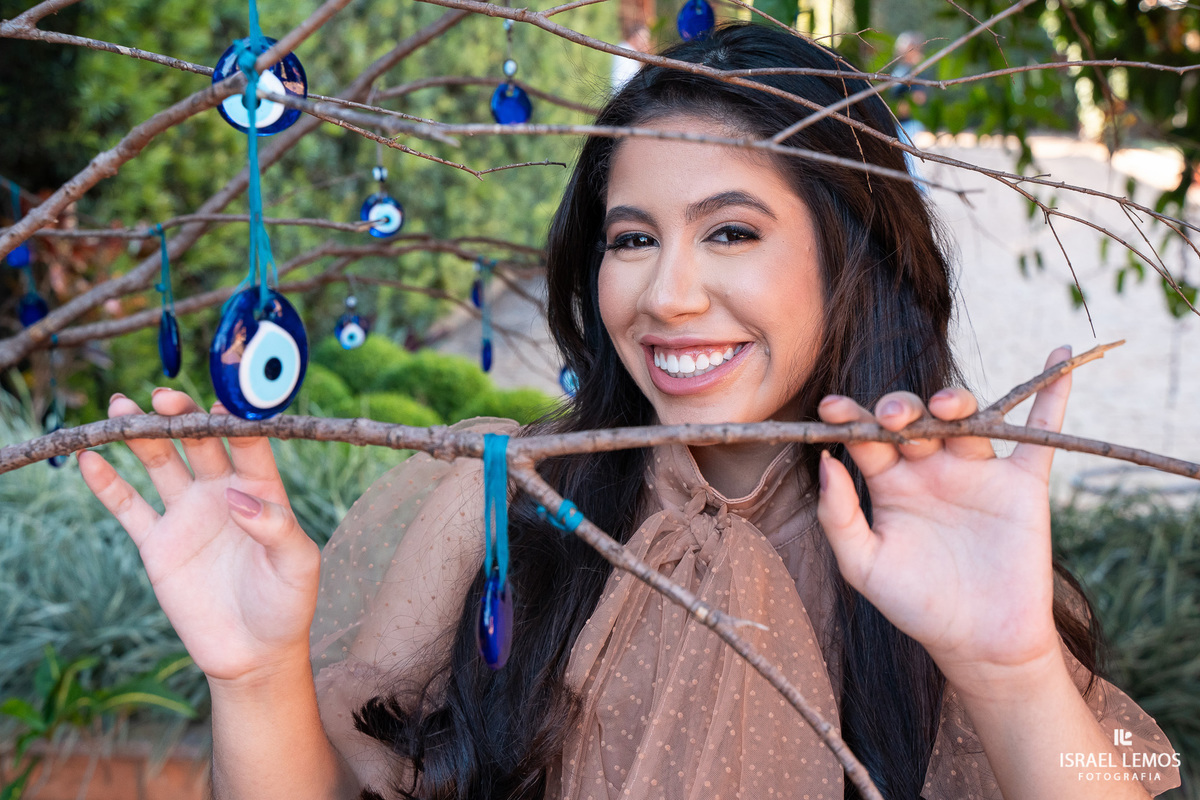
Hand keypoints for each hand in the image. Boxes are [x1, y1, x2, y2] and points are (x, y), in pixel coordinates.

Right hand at [78, 388, 319, 684]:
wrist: (255, 652)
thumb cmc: (288, 605)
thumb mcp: (298, 566)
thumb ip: (276, 527)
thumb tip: (239, 497)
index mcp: (262, 490)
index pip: (248, 444)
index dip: (233, 422)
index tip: (216, 408)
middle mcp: (223, 492)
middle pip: (198, 442)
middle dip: (180, 417)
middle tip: (161, 398)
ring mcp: (188, 515)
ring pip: (160, 463)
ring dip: (141, 434)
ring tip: (119, 407)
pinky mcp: (159, 543)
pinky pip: (129, 506)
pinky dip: (108, 483)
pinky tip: (90, 459)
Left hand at [815, 347, 1071, 693]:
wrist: (979, 643)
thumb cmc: (915, 606)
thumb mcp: (863, 566)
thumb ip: (838, 516)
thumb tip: (825, 461)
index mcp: (890, 482)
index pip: (866, 436)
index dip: (850, 416)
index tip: (831, 408)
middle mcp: (931, 468)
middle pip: (915, 418)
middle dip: (901, 408)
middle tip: (894, 417)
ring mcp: (977, 471)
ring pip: (967, 418)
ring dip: (955, 401)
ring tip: (945, 407)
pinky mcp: (1023, 483)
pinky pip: (1040, 432)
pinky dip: (1052, 394)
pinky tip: (1058, 359)